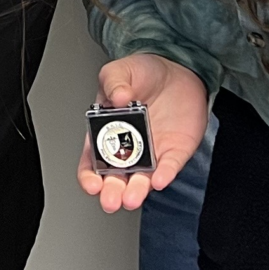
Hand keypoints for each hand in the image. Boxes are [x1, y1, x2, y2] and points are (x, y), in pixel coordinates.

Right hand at [76, 54, 209, 213]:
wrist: (178, 70)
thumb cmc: (144, 73)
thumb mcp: (120, 70)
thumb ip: (113, 81)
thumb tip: (117, 98)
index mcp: (107, 131)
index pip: (93, 161)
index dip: (89, 175)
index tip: (91, 183)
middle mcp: (128, 148)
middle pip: (116, 178)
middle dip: (112, 193)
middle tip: (111, 200)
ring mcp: (152, 153)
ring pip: (142, 180)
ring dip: (137, 191)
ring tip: (132, 198)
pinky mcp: (175, 152)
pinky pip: (170, 167)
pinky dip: (165, 175)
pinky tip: (160, 179)